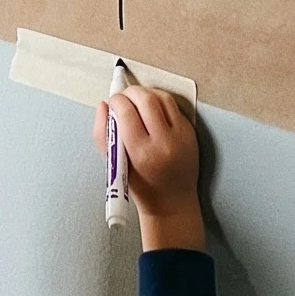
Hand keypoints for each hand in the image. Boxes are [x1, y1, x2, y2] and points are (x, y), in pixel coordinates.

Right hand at [92, 84, 203, 251]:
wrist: (172, 203)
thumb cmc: (141, 189)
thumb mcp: (115, 167)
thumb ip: (103, 135)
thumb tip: (103, 106)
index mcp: (142, 154)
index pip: (127, 113)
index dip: (117, 101)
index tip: (112, 102)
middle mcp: (165, 143)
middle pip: (147, 99)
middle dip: (131, 92)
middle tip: (123, 97)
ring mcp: (181, 137)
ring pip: (163, 98)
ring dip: (147, 93)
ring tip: (137, 99)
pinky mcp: (191, 133)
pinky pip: (174, 107)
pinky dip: (160, 102)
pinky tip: (152, 109)